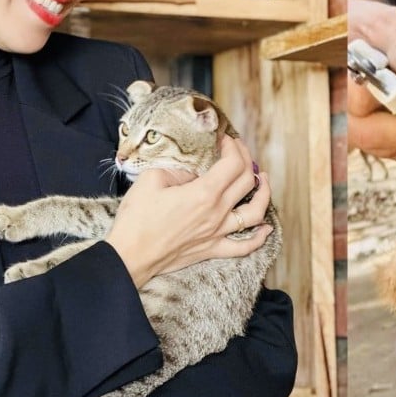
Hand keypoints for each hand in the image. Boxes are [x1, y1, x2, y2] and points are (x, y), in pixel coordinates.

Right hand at [105, 136, 272, 287]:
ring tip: (262, 179)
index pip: (233, 163)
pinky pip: (244, 247)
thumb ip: (177, 169)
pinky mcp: (212, 250)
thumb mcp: (151, 179)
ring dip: (264, 192)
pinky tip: (266, 227)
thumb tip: (193, 169)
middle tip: (237, 151)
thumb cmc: (136, 219)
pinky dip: (259, 237)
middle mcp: (217, 213)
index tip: (224, 139)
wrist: (129, 257)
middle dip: (246, 159)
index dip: (233, 147)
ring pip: (255, 212)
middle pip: (247, 181)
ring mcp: (217, 233)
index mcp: (204, 193)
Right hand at [348, 0, 395, 159]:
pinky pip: (387, 147)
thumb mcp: (386, 26)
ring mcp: (347, 124)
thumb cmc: (365, 22)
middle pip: (373, 137)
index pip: (365, 107)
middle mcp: (336, 107)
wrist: (352, 29)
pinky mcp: (361, 131)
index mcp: (337, 77)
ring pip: (383, 147)